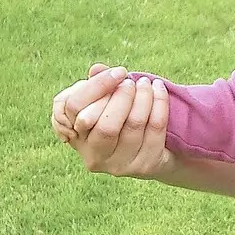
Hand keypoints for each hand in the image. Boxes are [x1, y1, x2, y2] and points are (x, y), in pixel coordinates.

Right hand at [51, 64, 170, 178]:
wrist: (149, 152)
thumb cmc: (116, 120)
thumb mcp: (101, 102)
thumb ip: (95, 85)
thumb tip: (97, 69)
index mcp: (74, 136)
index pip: (75, 108)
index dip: (97, 86)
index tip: (118, 72)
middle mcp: (93, 156)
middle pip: (106, 124)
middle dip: (122, 96)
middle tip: (131, 82)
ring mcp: (119, 165)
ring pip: (134, 124)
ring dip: (143, 97)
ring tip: (146, 82)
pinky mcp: (145, 165)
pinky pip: (156, 127)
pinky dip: (160, 103)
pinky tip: (159, 88)